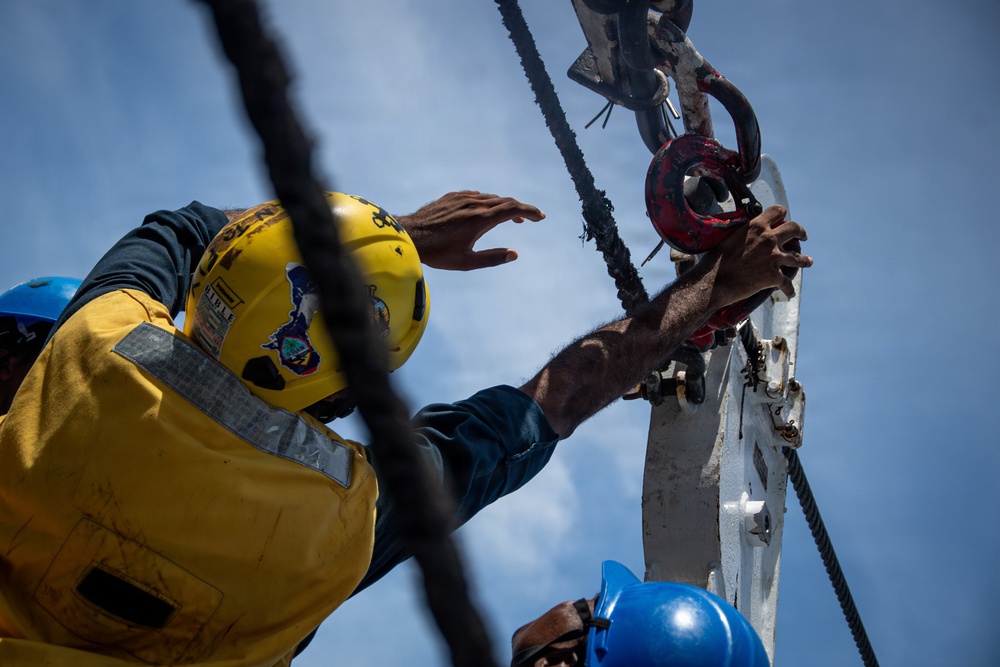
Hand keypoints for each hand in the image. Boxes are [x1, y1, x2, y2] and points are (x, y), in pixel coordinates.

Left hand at [395, 191, 544, 270]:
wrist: (409, 235)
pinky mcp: (452, 197)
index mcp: (481, 219)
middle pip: (505, 201)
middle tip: (532, 218)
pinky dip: (489, 202)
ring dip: (505, 206)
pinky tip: (487, 211)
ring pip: (491, 197)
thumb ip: (492, 258)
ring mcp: (462, 198)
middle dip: (522, 208)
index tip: (541, 217)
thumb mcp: (466, 262)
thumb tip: (515, 254)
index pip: (513, 209)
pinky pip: (477, 195)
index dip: (530, 212)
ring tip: (512, 217)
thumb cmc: (437, 253)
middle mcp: (474, 204)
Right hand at [706, 205, 812, 307]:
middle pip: (794, 229)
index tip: (784, 219)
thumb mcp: (730, 237)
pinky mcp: (774, 276)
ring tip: (808, 261)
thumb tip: (748, 233)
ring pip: (798, 257)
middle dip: (801, 233)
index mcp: (756, 226)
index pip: (778, 211)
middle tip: (803, 237)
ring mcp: (774, 258)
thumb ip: (744, 232)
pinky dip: (789, 290)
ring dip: (805, 260)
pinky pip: (787, 283)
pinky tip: (790, 293)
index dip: (783, 214)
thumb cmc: (716, 260)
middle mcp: (769, 239)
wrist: (714, 282)